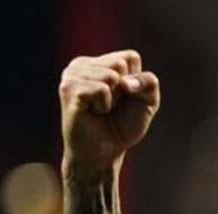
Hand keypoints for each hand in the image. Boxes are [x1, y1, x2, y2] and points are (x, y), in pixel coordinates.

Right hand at [59, 50, 159, 178]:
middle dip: (124, 90)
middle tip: (110, 106)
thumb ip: (149, 82)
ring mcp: (72, 75)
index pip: (130, 57)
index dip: (136, 82)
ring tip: (100, 110)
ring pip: (111, 75)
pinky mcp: (68, 89)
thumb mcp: (147, 101)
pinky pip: (101, 89)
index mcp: (100, 62)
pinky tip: (93, 112)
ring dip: (113, 100)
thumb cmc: (123, 126)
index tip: (124, 98)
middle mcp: (82, 64)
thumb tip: (125, 82)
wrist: (104, 152)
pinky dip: (104, 105)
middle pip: (120, 63)